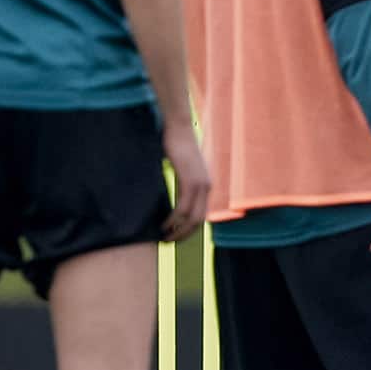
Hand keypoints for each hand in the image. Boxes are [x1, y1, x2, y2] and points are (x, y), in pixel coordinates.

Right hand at [160, 122, 210, 241]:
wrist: (178, 127)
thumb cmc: (176, 145)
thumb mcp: (182, 169)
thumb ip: (182, 183)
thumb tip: (174, 197)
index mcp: (205, 185)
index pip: (201, 215)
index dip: (190, 229)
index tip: (176, 236)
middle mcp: (207, 187)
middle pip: (199, 221)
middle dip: (184, 235)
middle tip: (169, 242)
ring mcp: (200, 184)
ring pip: (192, 218)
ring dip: (178, 231)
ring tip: (164, 238)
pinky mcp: (190, 180)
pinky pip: (183, 207)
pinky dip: (173, 220)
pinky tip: (163, 225)